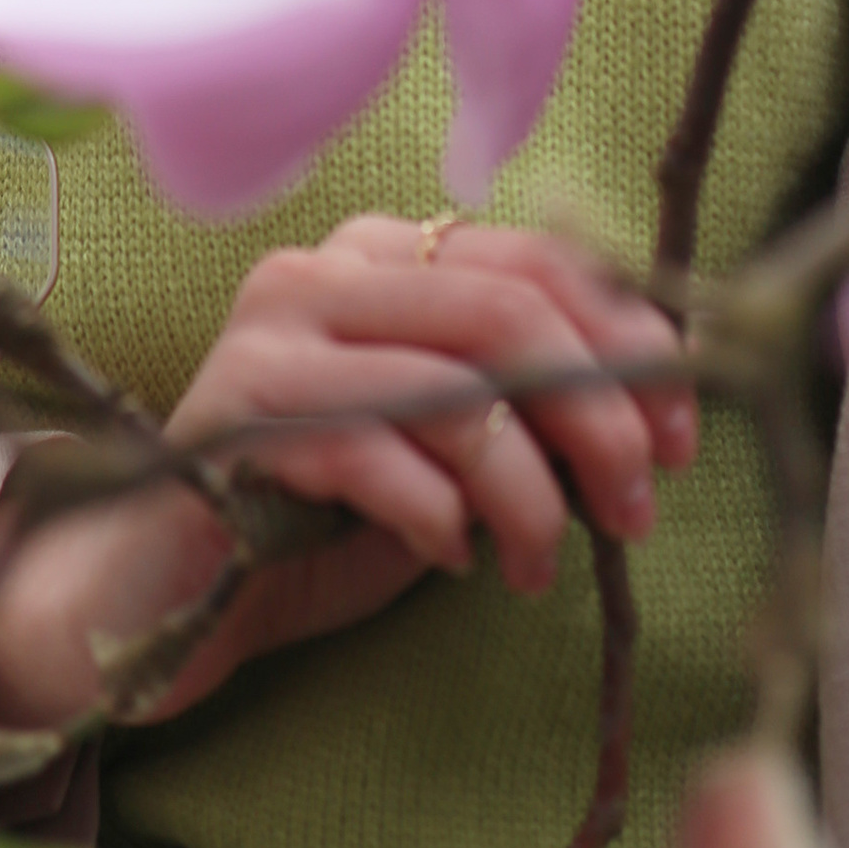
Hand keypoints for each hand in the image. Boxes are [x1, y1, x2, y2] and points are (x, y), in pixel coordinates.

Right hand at [0, 213, 692, 734]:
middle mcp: (326, 268)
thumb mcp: (442, 449)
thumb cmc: (320, 518)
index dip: (628, 339)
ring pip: (458, 385)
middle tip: (638, 507)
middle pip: (509, 309)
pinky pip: (381, 453)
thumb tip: (657, 413)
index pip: (537, 258)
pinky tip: (449, 559)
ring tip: (540, 564)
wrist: (164, 594)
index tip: (684, 432)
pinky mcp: (241, 415)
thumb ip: (521, 406)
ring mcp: (276, 333)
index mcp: (384, 253)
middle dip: (599, 412)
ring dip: (530, 491)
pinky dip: (441, 517)